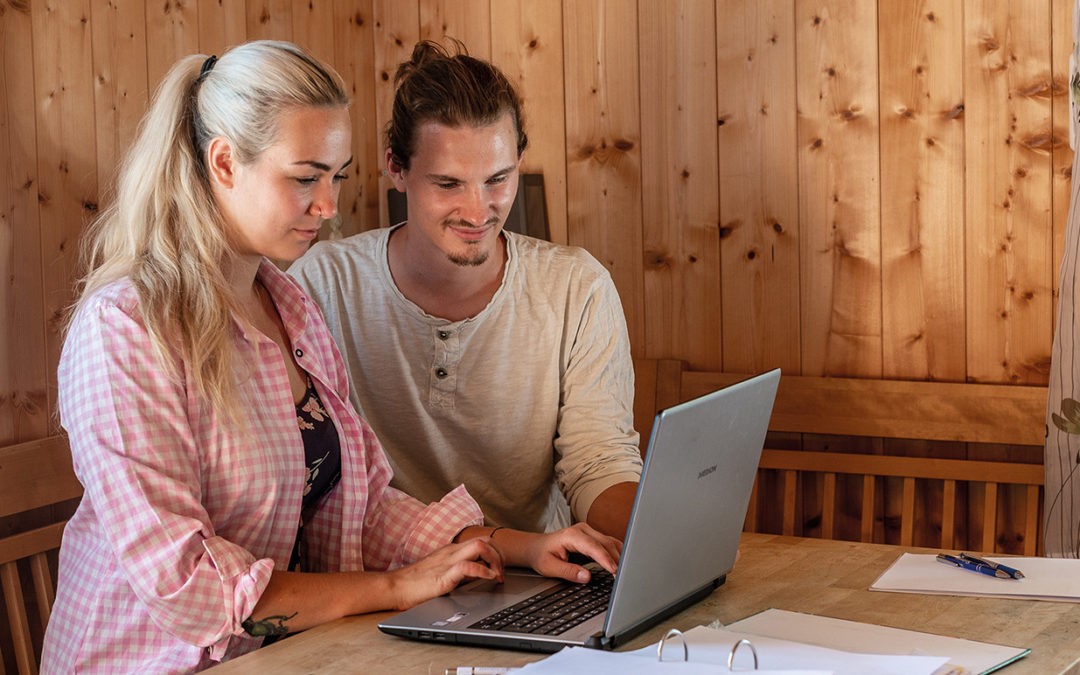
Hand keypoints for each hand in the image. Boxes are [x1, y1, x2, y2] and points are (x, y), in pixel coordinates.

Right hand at [387, 538, 502, 609]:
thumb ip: (459, 572)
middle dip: (499, 555)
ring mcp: (447, 561)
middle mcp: (451, 552)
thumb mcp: (441, 573)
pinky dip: (483, 571)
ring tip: (497, 576)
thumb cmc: (414, 584)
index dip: (495, 553)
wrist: (394, 587)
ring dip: (495, 560)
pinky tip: (488, 579)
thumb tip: (477, 576)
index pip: (480, 541)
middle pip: (484, 540)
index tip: (499, 569)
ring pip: (479, 546)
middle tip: (502, 573)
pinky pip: (468, 566)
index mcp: (450, 551)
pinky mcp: (443, 575)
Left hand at [515, 523, 621, 582]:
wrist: (536, 547)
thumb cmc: (541, 555)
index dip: (605, 559)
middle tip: (624, 577)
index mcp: (571, 535)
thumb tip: (586, 577)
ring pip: (610, 542)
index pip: (593, 546)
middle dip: (617, 559)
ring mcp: (589, 532)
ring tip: (625, 573)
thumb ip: (568, 572)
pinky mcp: (593, 537)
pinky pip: (609, 544)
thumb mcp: (549, 567)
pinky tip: (620, 564)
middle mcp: (582, 530)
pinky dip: (616, 553)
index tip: (614, 571)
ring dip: (619, 556)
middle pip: (606, 543)